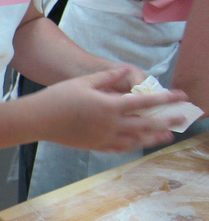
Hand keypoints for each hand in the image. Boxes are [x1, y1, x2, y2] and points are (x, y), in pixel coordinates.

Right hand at [36, 67, 188, 151]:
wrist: (38, 120)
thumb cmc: (58, 98)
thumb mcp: (83, 82)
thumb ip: (107, 78)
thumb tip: (124, 72)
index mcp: (110, 106)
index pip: (145, 102)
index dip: (165, 99)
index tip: (180, 97)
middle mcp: (110, 124)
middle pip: (145, 124)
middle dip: (166, 121)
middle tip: (182, 120)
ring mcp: (103, 137)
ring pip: (135, 139)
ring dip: (152, 138)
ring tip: (165, 137)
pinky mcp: (94, 146)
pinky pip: (118, 147)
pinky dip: (131, 145)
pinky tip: (138, 144)